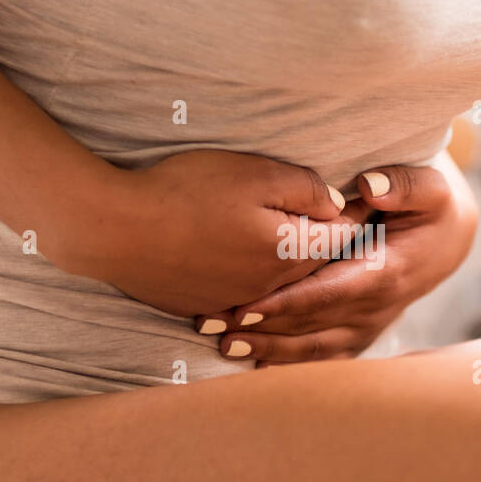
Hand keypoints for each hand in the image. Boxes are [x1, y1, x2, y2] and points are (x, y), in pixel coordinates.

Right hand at [51, 149, 363, 316]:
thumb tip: (338, 204)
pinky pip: (241, 300)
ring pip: (278, 288)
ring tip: (298, 248)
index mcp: (289, 252)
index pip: (342, 239)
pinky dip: (251, 287)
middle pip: (313, 269)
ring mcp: (235, 302)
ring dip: (290, 272)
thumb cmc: (184, 191)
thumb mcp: (255, 174)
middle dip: (329, 248)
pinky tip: (243, 266)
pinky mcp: (204, 307)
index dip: (356, 217)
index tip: (366, 204)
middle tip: (345, 225)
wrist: (114, 229)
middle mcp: (269, 287)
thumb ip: (305, 189)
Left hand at [195, 152, 478, 362]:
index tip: (247, 305)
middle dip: (261, 328)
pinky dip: (285, 365)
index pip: (331, 292)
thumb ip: (404, 184)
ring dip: (266, 351)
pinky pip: (320, 360)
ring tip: (222, 346)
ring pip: (312, 350)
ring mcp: (367, 328)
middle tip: (212, 324)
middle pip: (312, 326)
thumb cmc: (431, 208)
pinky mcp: (358, 337)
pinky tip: (249, 365)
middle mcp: (376, 309)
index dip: (289, 302)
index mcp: (387, 272)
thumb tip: (371, 186)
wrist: (446, 241)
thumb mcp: (431, 186)